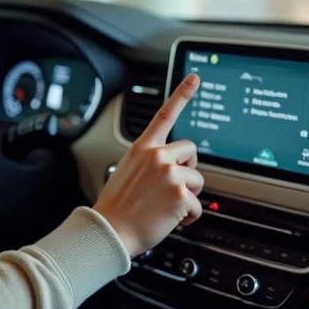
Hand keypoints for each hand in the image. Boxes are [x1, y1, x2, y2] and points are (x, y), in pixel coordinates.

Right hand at [93, 73, 203, 257]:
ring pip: (198, 180)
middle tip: (172, 186)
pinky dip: (188, 216)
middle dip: (187, 169)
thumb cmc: (116, 206)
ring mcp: (170, 174)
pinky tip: (171, 219)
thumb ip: (150, 163)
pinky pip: (198, 205)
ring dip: (189, 195)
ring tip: (167, 206)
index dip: (182, 94)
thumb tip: (172, 168)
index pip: (164, 115)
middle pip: (191, 151)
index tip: (195, 78)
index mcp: (142, 148)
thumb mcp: (128, 172)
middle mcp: (157, 156)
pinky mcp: (180, 194)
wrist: (110, 230)